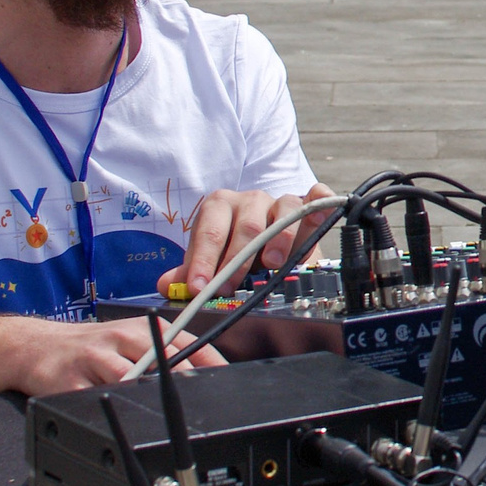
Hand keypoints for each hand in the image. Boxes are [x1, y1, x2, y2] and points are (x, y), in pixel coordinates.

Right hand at [1, 317, 221, 397]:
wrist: (35, 347)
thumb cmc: (91, 347)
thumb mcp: (129, 341)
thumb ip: (165, 354)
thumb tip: (204, 375)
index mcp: (141, 329)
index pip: (185, 343)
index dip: (208, 363)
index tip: (225, 381)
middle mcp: (121, 338)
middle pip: (163, 359)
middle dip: (183, 381)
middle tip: (199, 402)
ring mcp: (96, 358)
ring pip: (130, 377)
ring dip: (148, 394)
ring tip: (164, 413)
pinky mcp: (73, 380)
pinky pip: (99, 398)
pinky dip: (114, 407)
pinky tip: (123, 414)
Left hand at [160, 183, 337, 295]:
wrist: (266, 234)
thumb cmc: (234, 248)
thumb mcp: (210, 259)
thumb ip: (190, 272)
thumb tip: (166, 286)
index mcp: (219, 207)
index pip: (209, 232)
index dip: (203, 261)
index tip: (199, 287)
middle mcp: (250, 200)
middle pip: (247, 225)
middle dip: (237, 260)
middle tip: (230, 287)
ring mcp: (280, 201)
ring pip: (284, 210)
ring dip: (279, 238)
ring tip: (273, 264)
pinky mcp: (308, 205)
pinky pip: (316, 197)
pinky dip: (319, 205)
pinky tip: (318, 219)